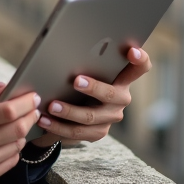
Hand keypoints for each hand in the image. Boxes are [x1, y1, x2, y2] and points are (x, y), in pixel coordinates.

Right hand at [0, 82, 41, 183]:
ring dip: (22, 133)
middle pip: (18, 129)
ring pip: (17, 145)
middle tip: (33, 109)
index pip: (9, 111)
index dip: (26, 103)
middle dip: (30, 116)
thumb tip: (5, 86)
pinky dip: (14, 149)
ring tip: (17, 125)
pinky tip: (7, 142)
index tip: (33, 97)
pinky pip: (11, 161)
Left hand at [34, 46, 151, 143]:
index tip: (131, 50)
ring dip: (69, 111)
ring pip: (91, 116)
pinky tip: (44, 120)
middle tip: (76, 81)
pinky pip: (78, 132)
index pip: (140, 67)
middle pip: (112, 94)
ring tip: (51, 106)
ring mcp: (111, 116)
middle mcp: (121, 98)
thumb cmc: (78, 79)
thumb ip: (83, 61)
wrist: (71, 109)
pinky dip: (58, 126)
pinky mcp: (98, 132)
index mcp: (122, 77)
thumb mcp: (84, 68)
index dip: (140, 59)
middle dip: (94, 87)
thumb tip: (62, 50)